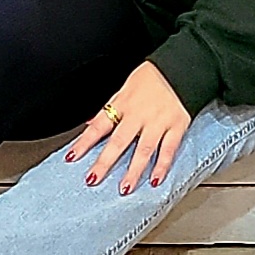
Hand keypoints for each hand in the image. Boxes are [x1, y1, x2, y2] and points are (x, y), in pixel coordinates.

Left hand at [66, 62, 194, 193]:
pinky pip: (168, 149)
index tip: (72, 157)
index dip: (84, 142)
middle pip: (119, 141)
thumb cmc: (152, 77)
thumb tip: (90, 124)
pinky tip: (155, 180)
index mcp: (123, 104)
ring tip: (125, 188)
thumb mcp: (125, 87)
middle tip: (93, 179)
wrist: (182, 66)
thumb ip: (109, 108)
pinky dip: (162, 166)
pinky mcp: (176, 126)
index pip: (99, 126)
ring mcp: (158, 122)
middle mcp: (139, 115)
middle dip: (105, 162)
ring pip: (144, 149)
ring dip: (133, 171)